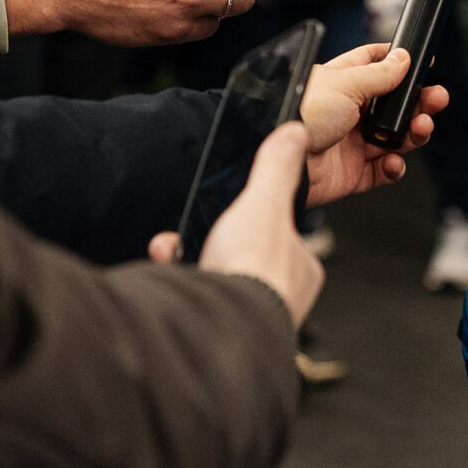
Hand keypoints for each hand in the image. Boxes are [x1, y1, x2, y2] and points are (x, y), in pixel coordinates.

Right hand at [164, 123, 323, 325]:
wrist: (220, 331)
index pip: (280, 234)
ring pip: (215, 280)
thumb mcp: (264, 203)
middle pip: (240, 257)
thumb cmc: (253, 272)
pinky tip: (166, 274)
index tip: (226, 206)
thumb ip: (276, 169)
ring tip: (169, 249)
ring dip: (187, 261)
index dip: (251, 216)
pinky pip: (194, 302)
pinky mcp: (217, 333)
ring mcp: (248, 318)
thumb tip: (296, 133)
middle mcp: (279, 299)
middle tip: (188, 232)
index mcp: (301, 269)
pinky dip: (175, 285)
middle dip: (207, 239)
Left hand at [296, 43, 449, 204]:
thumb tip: (403, 57)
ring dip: (413, 133)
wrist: (285, 162)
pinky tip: (394, 160)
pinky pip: (383, 170)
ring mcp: (351, 142)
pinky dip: (394, 166)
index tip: (423, 62)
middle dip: (418, 102)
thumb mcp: (345, 84)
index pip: (374, 65)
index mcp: (342, 82)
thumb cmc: (302, 115)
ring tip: (422, 128)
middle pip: (393, 104)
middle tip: (436, 98)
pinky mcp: (352, 173)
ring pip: (394, 137)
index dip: (399, 63)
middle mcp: (348, 111)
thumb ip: (379, 74)